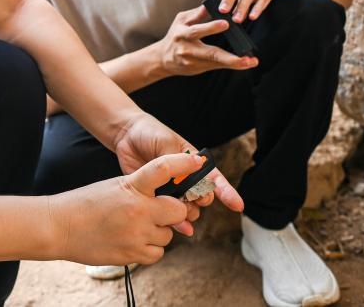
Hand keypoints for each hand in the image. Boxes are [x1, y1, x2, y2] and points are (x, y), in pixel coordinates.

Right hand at [48, 153, 206, 265]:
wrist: (60, 227)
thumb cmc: (86, 203)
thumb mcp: (114, 185)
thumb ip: (141, 190)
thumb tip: (167, 200)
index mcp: (132, 186)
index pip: (163, 168)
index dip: (184, 162)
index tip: (197, 160)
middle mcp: (138, 210)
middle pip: (178, 210)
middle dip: (173, 211)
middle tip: (158, 210)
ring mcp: (136, 235)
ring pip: (168, 234)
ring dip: (159, 231)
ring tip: (137, 226)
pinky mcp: (132, 255)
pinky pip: (157, 253)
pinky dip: (151, 248)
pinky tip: (135, 240)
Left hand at [113, 113, 243, 229]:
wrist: (126, 135)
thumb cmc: (150, 133)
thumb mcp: (166, 142)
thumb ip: (176, 162)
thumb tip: (185, 181)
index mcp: (193, 163)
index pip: (214, 178)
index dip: (227, 192)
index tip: (237, 206)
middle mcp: (185, 178)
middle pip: (202, 196)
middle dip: (201, 200)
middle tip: (194, 197)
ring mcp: (171, 189)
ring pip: (188, 208)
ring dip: (187, 213)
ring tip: (179, 209)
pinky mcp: (156, 197)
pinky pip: (170, 214)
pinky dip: (177, 223)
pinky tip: (182, 229)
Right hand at [154, 6, 257, 76]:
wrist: (163, 58)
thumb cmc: (175, 36)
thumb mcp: (181, 20)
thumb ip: (198, 13)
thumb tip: (213, 3)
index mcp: (183, 34)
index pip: (197, 30)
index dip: (211, 27)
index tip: (225, 24)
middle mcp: (188, 50)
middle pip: (210, 53)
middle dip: (228, 57)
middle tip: (245, 57)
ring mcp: (194, 62)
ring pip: (217, 63)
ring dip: (235, 63)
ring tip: (250, 62)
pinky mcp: (199, 69)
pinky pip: (217, 67)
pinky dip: (231, 65)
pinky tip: (244, 64)